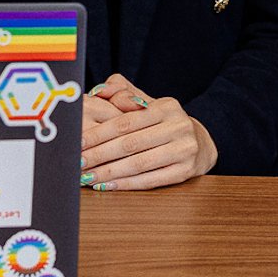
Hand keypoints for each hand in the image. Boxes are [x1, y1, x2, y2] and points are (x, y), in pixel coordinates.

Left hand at [80, 75, 217, 190]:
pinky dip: (127, 184)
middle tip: (77, 164)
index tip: (78, 143)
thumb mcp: (149, 103)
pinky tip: (108, 186)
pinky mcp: (186, 171)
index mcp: (167, 106)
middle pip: (130, 144)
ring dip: (109, 173)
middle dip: (99, 155)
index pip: (126, 121)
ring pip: (138, 163)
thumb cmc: (165, 123)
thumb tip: (100, 90)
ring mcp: (184, 149)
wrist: (200, 143)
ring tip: (87, 177)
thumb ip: (124, 93)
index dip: (99, 134)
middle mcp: (178, 126)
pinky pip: (151, 179)